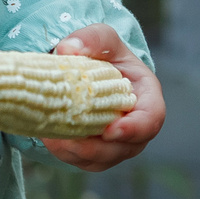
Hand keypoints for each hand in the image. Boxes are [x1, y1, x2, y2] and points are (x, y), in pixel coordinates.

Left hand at [42, 24, 163, 171]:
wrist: (87, 69)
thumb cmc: (102, 53)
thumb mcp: (101, 37)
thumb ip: (92, 38)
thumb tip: (68, 49)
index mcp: (147, 96)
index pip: (151, 118)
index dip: (134, 129)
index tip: (109, 131)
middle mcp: (137, 125)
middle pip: (125, 147)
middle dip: (96, 148)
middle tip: (68, 139)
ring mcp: (118, 142)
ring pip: (101, 159)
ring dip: (76, 153)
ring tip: (50, 136)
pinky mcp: (97, 152)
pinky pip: (83, 161)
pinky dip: (66, 153)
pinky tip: (48, 137)